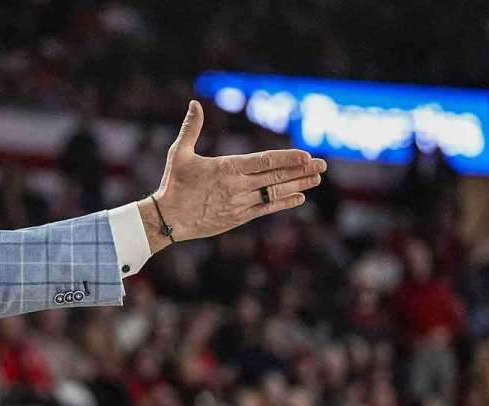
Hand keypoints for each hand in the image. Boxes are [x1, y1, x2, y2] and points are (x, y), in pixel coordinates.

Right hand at [139, 101, 327, 251]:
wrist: (167, 219)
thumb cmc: (173, 184)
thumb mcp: (179, 153)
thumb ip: (191, 128)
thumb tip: (194, 103)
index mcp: (227, 167)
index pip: (265, 161)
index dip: (288, 158)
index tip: (306, 155)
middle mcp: (237, 186)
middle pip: (276, 177)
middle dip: (301, 170)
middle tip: (322, 165)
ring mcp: (240, 203)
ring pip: (275, 193)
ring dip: (298, 185)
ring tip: (316, 179)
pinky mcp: (238, 218)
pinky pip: (266, 209)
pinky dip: (284, 203)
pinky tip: (299, 198)